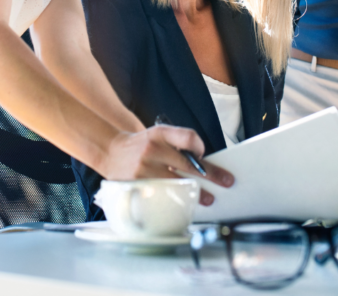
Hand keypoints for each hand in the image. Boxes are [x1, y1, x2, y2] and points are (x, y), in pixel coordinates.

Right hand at [103, 125, 233, 205]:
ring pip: (176, 183)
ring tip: (208, 199)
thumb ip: (178, 143)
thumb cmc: (142, 145)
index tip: (204, 155)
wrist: (111, 151)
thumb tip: (203, 162)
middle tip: (225, 181)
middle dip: (210, 174)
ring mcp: (143, 169)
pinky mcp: (136, 185)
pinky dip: (174, 200)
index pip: (188, 137)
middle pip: (188, 163)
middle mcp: (152, 149)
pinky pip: (161, 195)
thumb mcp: (158, 134)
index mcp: (160, 133)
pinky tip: (183, 204)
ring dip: (195, 192)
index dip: (199, 146)